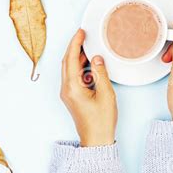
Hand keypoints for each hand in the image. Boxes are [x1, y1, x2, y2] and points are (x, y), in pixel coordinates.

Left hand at [60, 29, 116, 146]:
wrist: (96, 140)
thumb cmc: (101, 121)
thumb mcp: (106, 94)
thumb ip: (101, 73)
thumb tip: (97, 58)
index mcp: (72, 87)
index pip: (70, 58)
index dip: (75, 43)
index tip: (80, 32)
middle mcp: (66, 89)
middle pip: (67, 62)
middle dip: (74, 47)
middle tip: (84, 36)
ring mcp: (68, 93)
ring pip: (70, 69)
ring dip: (78, 57)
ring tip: (89, 47)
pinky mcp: (73, 97)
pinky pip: (74, 77)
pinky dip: (80, 67)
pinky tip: (90, 64)